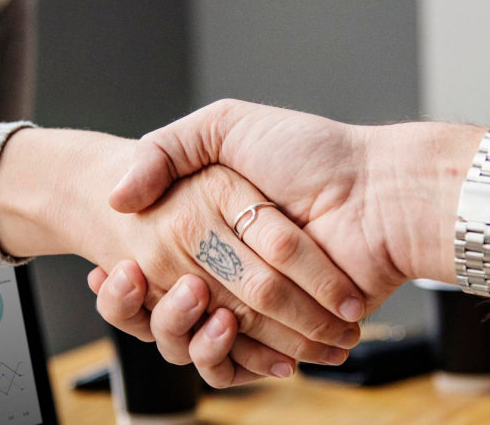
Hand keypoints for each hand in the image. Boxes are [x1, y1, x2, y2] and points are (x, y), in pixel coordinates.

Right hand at [0, 128, 362, 379]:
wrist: (380, 193)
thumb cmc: (311, 152)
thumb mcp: (226, 125)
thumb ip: (166, 148)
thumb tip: (117, 195)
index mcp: (209, 226)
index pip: (148, 263)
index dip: (122, 275)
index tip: (109, 267)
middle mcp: (227, 268)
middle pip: (163, 306)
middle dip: (141, 301)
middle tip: (129, 277)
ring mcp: (254, 306)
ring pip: (191, 340)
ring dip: (175, 327)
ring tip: (185, 296)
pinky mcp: (282, 337)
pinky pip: (237, 363)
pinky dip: (221, 356)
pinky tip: (215, 326)